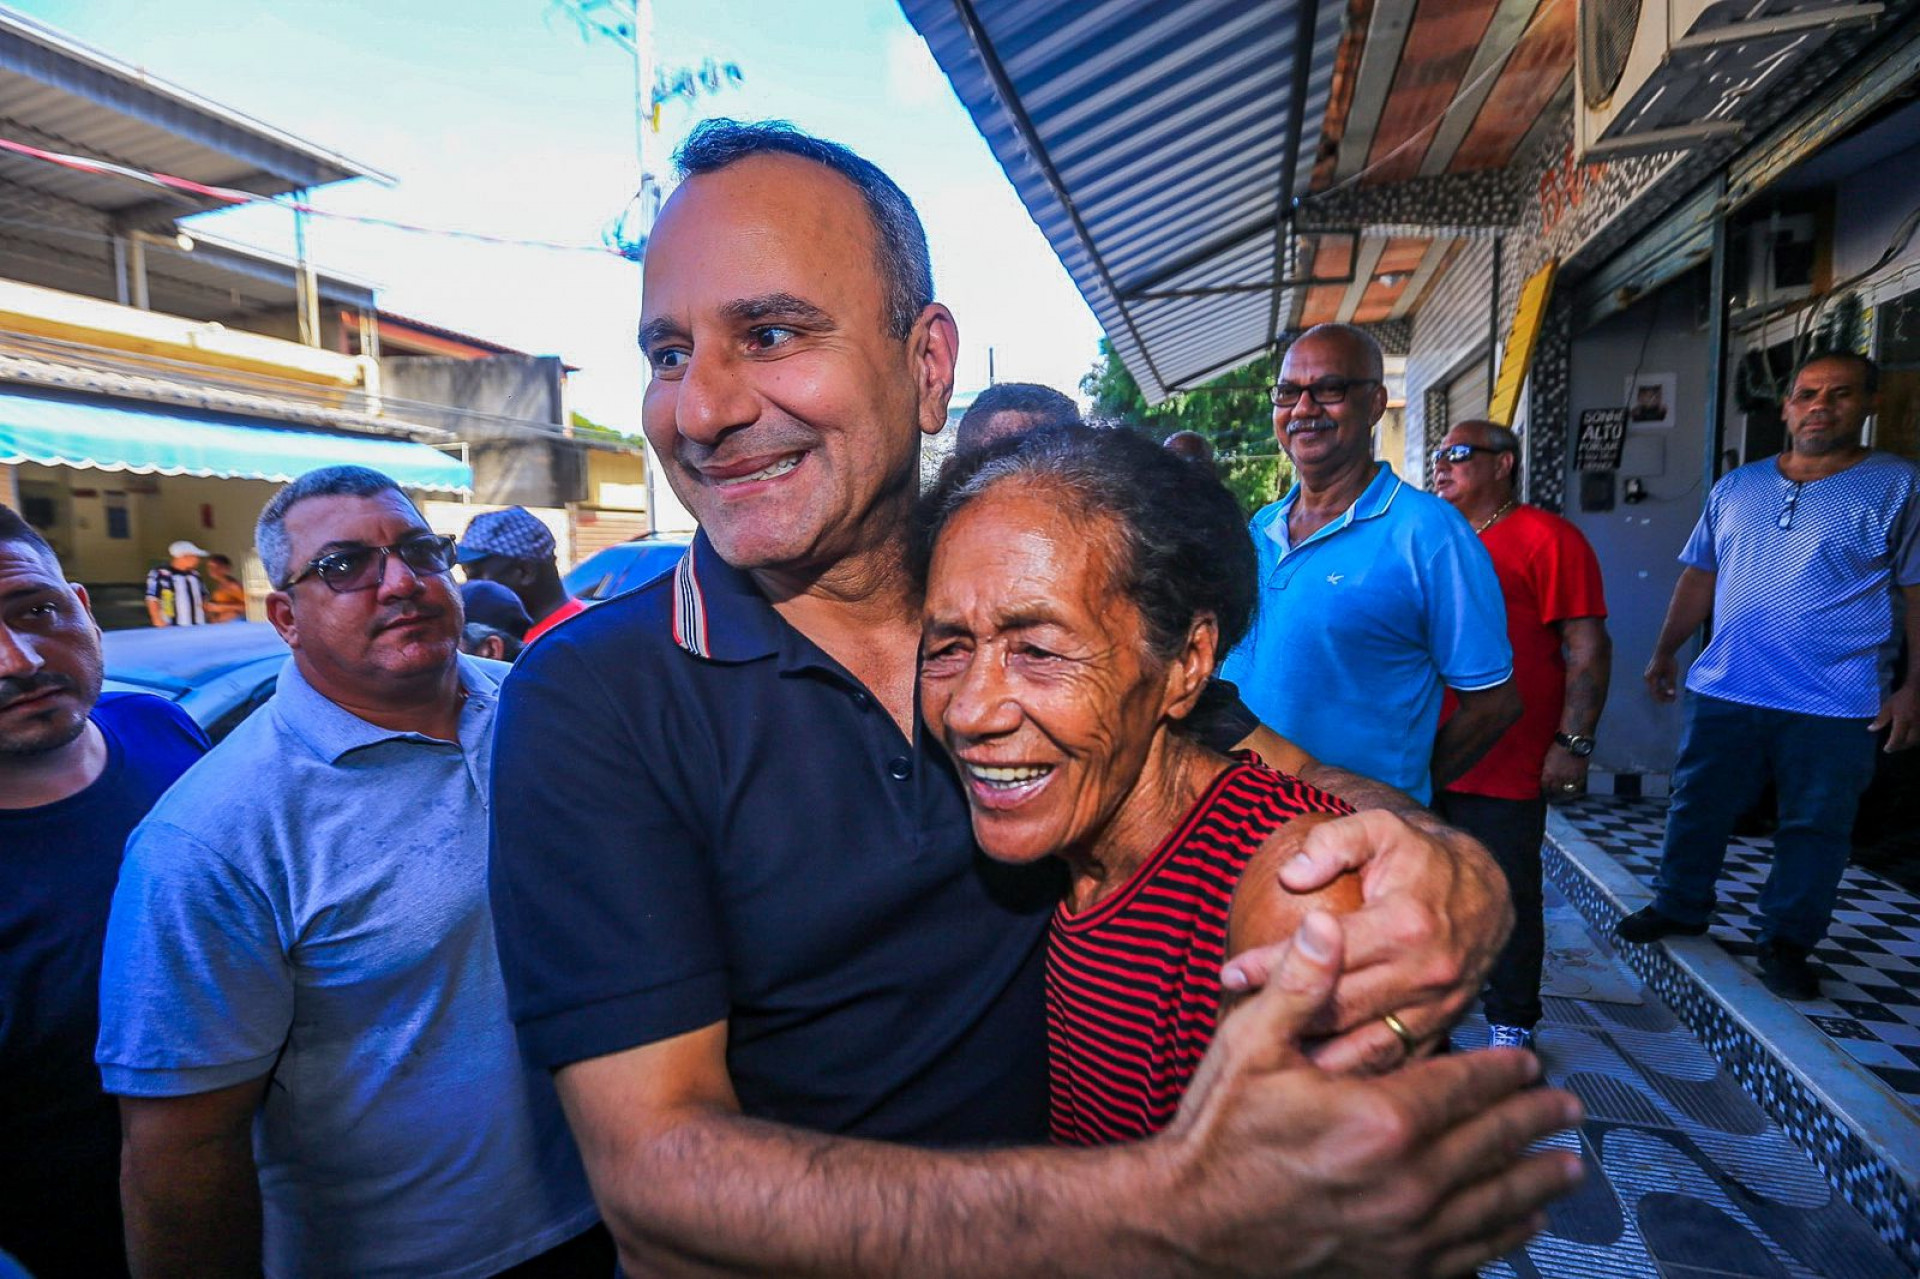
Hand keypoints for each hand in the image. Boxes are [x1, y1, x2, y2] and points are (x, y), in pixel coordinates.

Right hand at [1162, 913, 1584, 1275]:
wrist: (1191, 1225)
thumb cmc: (1218, 1132)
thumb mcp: (1250, 1047)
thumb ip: (1299, 985)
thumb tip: (1329, 923)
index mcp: (1381, 1117)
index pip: (1467, 1085)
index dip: (1505, 1070)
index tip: (1532, 1061)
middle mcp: (1409, 1179)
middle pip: (1494, 1142)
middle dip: (1536, 1120)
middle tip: (1568, 1106)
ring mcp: (1409, 1233)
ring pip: (1497, 1201)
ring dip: (1538, 1179)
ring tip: (1569, 1165)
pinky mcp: (1398, 1269)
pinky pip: (1472, 1251)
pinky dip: (1506, 1233)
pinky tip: (1524, 1222)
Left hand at [1222, 810, 1511, 1072]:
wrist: (1489, 891)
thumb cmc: (1423, 858)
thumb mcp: (1381, 829)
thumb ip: (1334, 842)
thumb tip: (1291, 874)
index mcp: (1406, 923)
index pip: (1326, 951)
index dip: (1272, 964)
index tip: (1229, 976)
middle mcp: (1426, 972)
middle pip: (1341, 1007)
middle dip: (1283, 1017)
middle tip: (1234, 1024)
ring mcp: (1438, 1007)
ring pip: (1366, 1046)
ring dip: (1316, 1059)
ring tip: (1265, 1064)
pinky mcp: (1444, 1028)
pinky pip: (1396, 1061)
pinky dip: (1356, 1076)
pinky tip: (1315, 1081)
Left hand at [1540, 748, 1589, 799]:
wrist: (1573, 743)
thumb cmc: (1557, 747)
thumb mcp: (1547, 759)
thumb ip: (1547, 769)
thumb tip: (1546, 775)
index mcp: (1548, 774)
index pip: (1545, 786)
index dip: (1545, 788)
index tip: (1545, 789)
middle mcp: (1558, 779)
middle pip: (1555, 790)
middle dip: (1553, 791)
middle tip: (1553, 792)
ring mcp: (1570, 778)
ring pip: (1566, 789)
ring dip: (1564, 791)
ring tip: (1563, 792)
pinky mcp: (1580, 776)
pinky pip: (1577, 785)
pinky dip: (1575, 787)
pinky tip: (1574, 787)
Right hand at [1643, 654, 1677, 703]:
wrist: (1664, 650)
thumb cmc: (1669, 661)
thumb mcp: (1672, 673)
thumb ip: (1671, 684)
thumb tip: (1671, 693)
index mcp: (1651, 678)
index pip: (1656, 693)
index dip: (1665, 698)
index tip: (1674, 699)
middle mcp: (1647, 679)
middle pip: (1654, 692)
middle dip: (1664, 696)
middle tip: (1674, 698)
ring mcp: (1648, 677)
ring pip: (1654, 689)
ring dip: (1663, 693)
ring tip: (1673, 694)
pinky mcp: (1650, 675)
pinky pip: (1655, 685)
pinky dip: (1661, 688)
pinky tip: (1669, 688)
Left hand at [1869, 684, 1918, 752]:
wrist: (1919, 690)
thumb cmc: (1902, 697)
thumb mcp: (1888, 706)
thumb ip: (1880, 719)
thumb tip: (1871, 729)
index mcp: (1904, 722)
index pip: (1897, 740)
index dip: (1891, 746)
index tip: (1886, 749)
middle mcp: (1915, 726)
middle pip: (1909, 743)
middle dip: (1900, 747)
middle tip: (1893, 747)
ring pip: (1917, 741)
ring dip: (1908, 744)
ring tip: (1901, 744)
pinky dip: (1915, 739)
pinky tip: (1910, 737)